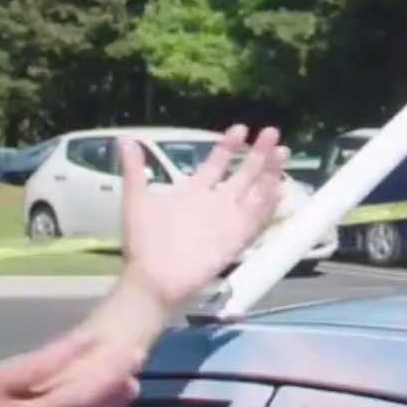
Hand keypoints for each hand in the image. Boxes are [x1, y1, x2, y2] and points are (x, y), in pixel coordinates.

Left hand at [117, 124, 287, 307]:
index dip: (228, 146)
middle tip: (273, 132)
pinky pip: (256, 220)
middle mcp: (216, 204)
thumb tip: (124, 140)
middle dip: (258, 154)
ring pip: (255, 193)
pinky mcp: (235, 240)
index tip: (241, 128)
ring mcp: (228, 221)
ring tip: (282, 153)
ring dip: (269, 174)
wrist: (152, 277)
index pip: (217, 163)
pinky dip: (268, 206)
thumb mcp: (137, 201)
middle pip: (243, 174)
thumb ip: (134, 171)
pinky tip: (280, 189)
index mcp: (195, 192)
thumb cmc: (144, 242)